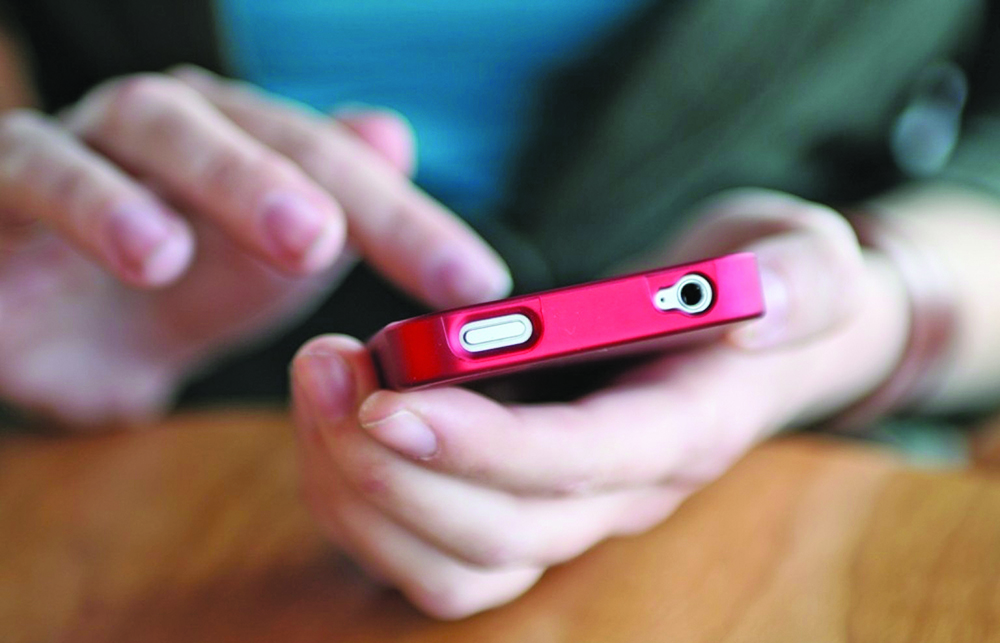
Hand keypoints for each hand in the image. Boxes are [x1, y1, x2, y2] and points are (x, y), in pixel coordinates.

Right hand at [0, 67, 509, 424]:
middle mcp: (178, 128)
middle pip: (253, 130)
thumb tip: (392, 133)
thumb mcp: (264, 272)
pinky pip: (36, 170)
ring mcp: (91, 142)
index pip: (341, 171)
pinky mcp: (7, 180)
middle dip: (303, 181)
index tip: (476, 286)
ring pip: (149, 127)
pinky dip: (89, 202)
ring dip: (216, 177)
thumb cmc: (170, 294)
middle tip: (335, 242)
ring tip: (268, 245)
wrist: (51, 328)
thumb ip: (333, 211)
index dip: (411, 224)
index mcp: (247, 148)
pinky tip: (149, 253)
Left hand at [290, 189, 910, 617]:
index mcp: (684, 429)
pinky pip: (424, 550)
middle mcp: (621, 494)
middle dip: (394, 467)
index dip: (483, 447)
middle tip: (323, 367)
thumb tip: (750, 313)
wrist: (743, 331)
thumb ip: (801, 280)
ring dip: (361, 492)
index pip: (580, 464)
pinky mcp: (520, 506)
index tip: (387, 398)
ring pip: (449, 565)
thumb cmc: (761, 285)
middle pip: (499, 533)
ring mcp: (568, 512)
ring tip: (316, 383)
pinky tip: (329, 420)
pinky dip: (359, 500)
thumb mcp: (805, 254)